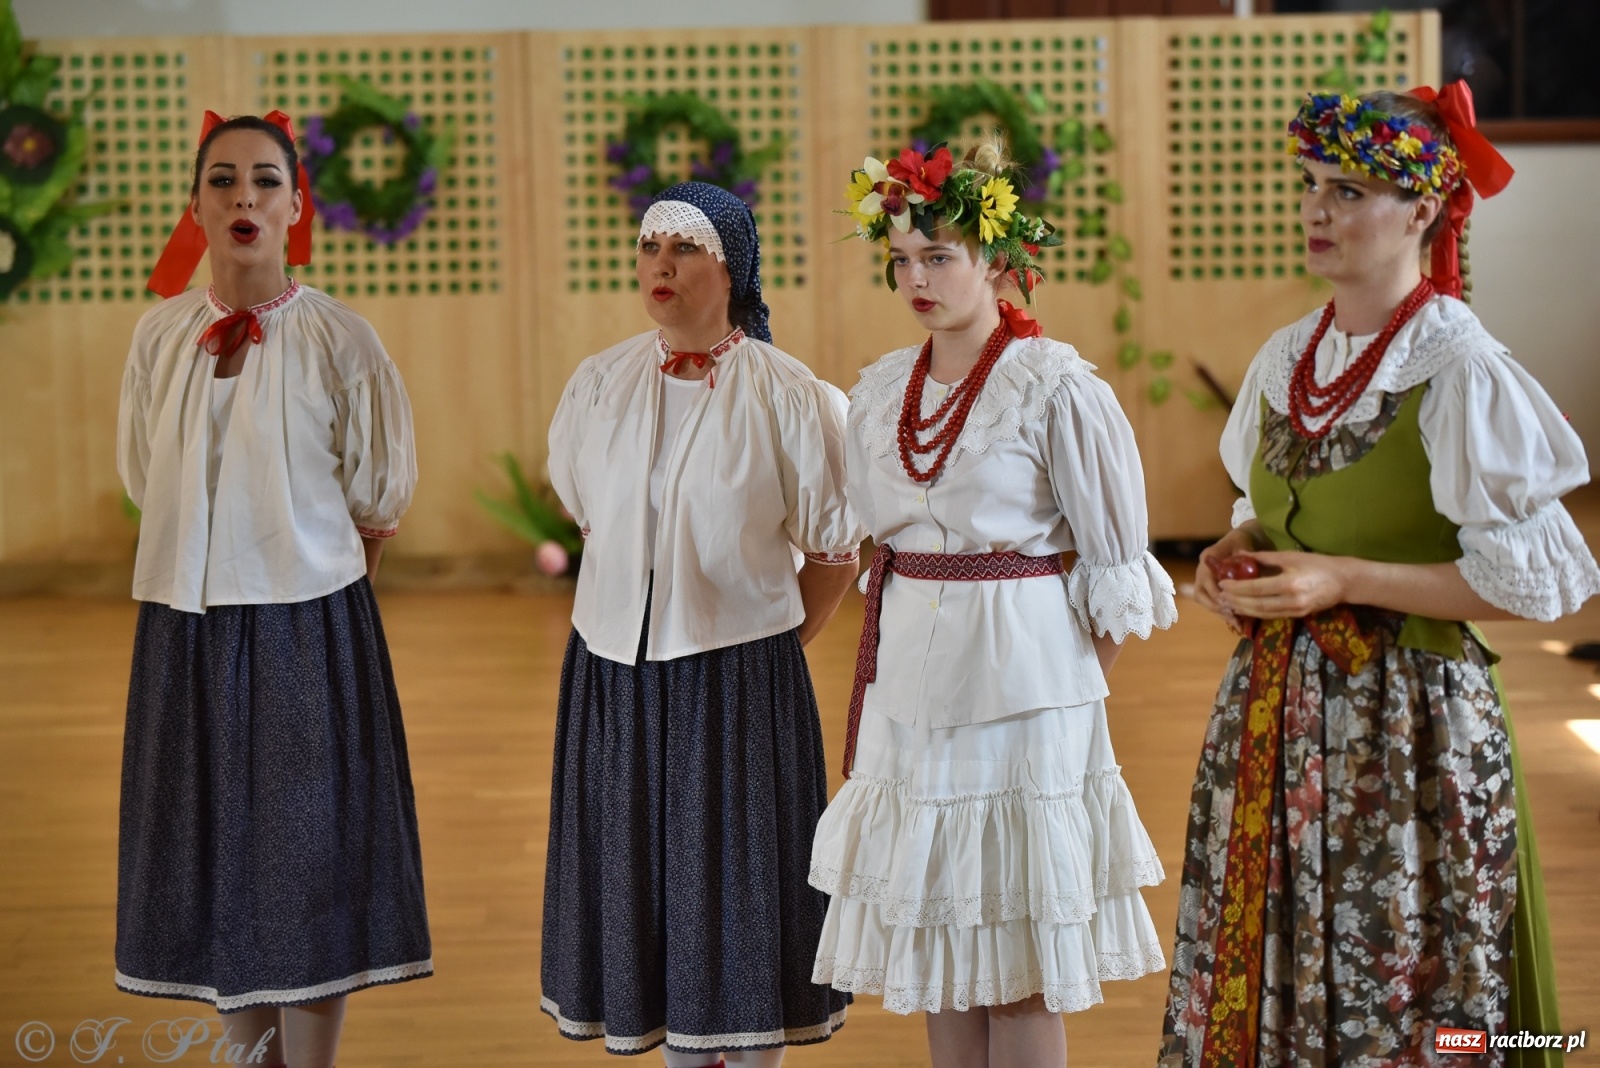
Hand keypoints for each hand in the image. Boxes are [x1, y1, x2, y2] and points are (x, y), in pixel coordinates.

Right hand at [1194, 526, 1261, 634]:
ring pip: (1203, 600)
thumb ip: (1243, 552)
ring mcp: (1204, 580)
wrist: (1240, 540)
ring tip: (1236, 622)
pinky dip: (1221, 612)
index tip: (1229, 602)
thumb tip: (1245, 561)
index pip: (1205, 578)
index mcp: (1208, 558)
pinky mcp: (1210, 587)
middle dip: (1215, 606)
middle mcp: (1201, 570)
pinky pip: (1210, 602)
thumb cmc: (1242, 540)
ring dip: (1218, 612)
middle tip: (1232, 616)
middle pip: (1200, 593)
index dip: (1215, 592)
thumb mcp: (1243, 543)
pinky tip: (1236, 620)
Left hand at [1218, 550, 1350, 619]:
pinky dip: (1256, 613)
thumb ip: (1264, 557)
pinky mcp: (1298, 616)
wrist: (1344, 581)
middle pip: (1256, 604)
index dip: (1236, 588)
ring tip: (1228, 603)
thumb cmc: (1317, 564)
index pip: (1255, 588)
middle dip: (1236, 601)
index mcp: (1289, 583)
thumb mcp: (1290, 556)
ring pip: (1263, 613)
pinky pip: (1272, 616)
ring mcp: (1295, 610)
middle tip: (1220, 596)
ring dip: (1243, 609)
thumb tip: (1240, 554)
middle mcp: (1291, 600)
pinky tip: (1245, 608)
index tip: (1222, 584)